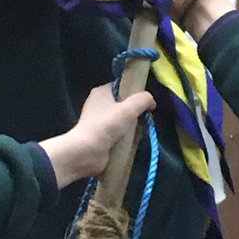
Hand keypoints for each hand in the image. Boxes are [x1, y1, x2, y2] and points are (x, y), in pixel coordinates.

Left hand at [40, 85, 154, 183]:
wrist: (87, 152)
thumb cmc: (106, 125)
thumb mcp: (129, 108)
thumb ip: (143, 100)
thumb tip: (151, 101)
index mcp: (101, 92)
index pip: (122, 86)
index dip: (134, 92)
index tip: (145, 101)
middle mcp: (98, 105)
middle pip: (124, 104)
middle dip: (135, 112)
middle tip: (143, 118)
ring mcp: (99, 122)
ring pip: (123, 120)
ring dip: (132, 127)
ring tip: (138, 132)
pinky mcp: (101, 136)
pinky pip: (119, 133)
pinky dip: (126, 137)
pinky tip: (132, 142)